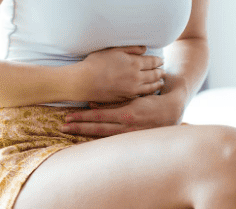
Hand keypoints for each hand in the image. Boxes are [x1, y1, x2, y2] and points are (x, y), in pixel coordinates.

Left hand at [60, 89, 184, 136]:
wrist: (172, 111)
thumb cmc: (153, 100)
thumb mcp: (135, 96)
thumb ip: (115, 100)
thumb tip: (92, 104)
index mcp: (127, 113)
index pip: (99, 116)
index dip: (82, 117)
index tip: (68, 116)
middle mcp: (126, 126)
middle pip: (96, 128)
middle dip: (79, 127)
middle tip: (63, 126)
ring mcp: (128, 135)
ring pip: (101, 135)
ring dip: (85, 133)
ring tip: (71, 131)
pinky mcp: (131, 138)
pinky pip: (110, 139)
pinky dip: (97, 138)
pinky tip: (87, 137)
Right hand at [72, 45, 163, 102]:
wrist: (83, 82)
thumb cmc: (96, 63)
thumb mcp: (114, 50)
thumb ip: (131, 49)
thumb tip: (145, 49)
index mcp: (135, 63)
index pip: (152, 62)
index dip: (158, 61)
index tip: (161, 60)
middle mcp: (136, 77)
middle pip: (154, 75)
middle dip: (160, 72)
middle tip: (163, 71)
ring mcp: (132, 90)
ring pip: (150, 87)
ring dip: (157, 84)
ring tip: (160, 82)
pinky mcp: (126, 98)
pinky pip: (141, 96)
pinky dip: (148, 93)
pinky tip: (148, 91)